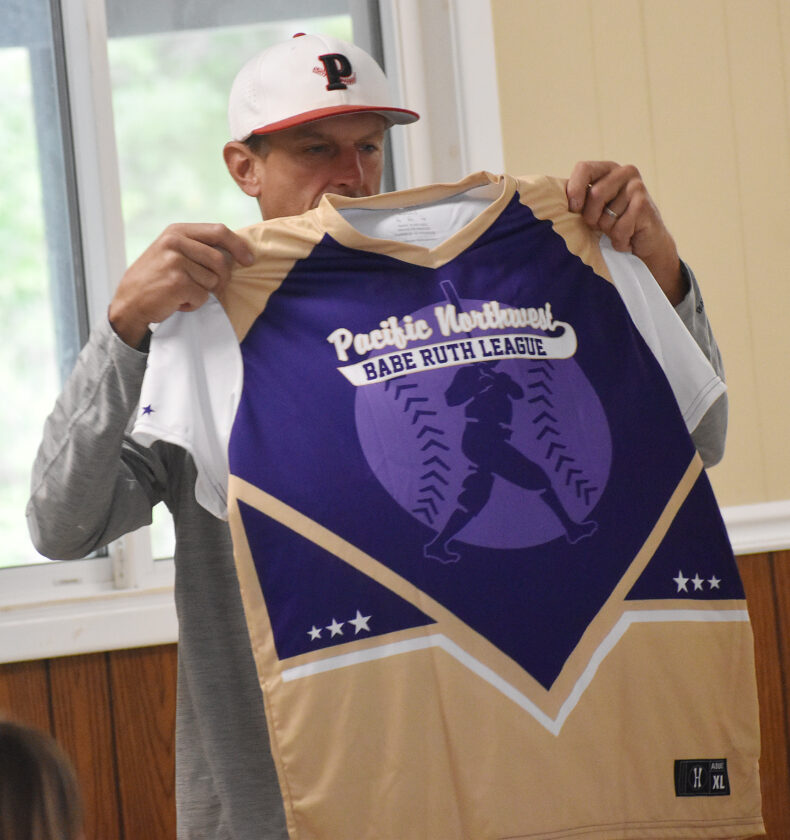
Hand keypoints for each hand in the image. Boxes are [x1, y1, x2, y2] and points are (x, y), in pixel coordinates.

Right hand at [108, 223, 253, 346]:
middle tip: (209, 288)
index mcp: (177, 231)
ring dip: (202, 293)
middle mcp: (175, 242)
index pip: (219, 231)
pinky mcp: (177, 282)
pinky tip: (176, 301)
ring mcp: (175, 262)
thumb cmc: (156, 279)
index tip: (249, 260)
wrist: (129, 302)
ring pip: (213, 281)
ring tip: (182, 292)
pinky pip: (202, 297)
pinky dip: (193, 304)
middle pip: (221, 261)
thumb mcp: (172, 252)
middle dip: (222, 279)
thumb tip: (237, 254)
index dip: (239, 246)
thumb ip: (198, 247)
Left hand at [566, 161, 686, 304]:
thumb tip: (547, 199)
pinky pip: (620, 227)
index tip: (573, 209)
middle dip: (592, 218)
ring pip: (607, 215)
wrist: (645, 244)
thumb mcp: (592, 209)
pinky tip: (627, 239)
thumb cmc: (613, 225)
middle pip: (595, 194)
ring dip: (608, 231)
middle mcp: (624, 172)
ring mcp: (637, 186)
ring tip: (617, 231)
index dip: (575, 190)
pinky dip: (619, 240)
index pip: (583, 168)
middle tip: (600, 227)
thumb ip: (578, 199)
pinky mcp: (645, 204)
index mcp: (607, 169)